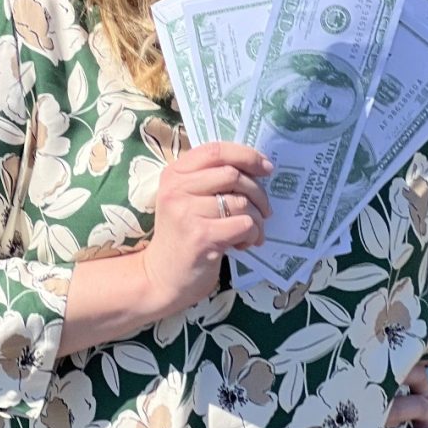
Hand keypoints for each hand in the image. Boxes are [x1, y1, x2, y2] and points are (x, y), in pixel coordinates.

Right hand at [141, 141, 272, 314]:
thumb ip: (211, 181)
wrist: (160, 277)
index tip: (266, 167)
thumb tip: (257, 169)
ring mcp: (187, 212)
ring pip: (242, 202)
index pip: (216, 150)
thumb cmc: (181, 236)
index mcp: (175, 174)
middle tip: (264, 210)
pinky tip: (243, 244)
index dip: (246, 155)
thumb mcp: (187, 200)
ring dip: (257, 219)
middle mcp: (177, 188)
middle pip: (233, 175)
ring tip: (252, 232)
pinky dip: (253, 235)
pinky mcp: (201, 236)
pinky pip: (244, 225)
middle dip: (258, 192)